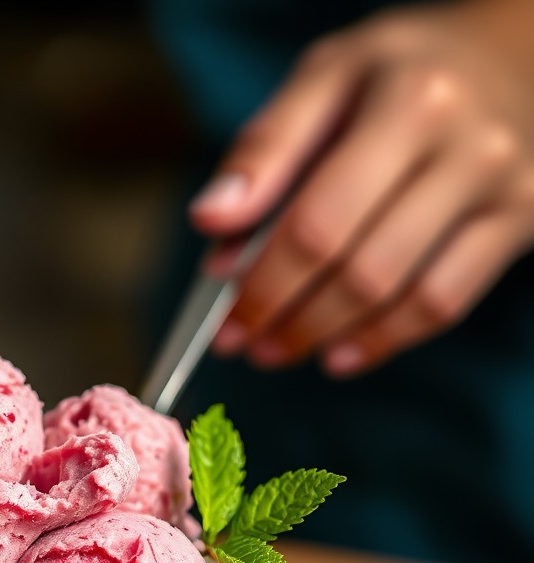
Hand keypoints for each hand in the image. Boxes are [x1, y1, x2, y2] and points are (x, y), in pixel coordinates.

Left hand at [189, 0, 533, 375]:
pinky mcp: (520, 223)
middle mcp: (465, 143)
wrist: (513, 56)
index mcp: (406, 99)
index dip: (261, 278)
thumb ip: (264, 148)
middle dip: (283, 314)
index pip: (317, 218)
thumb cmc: (395, 77)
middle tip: (237, 340)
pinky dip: (382, 340)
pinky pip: (444, 304)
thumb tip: (210, 219)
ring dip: (321, 335)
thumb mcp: (326, 78)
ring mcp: (501, 187)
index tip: (217, 309)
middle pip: (356, 265)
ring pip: (397, 293)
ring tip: (273, 350)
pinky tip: (336, 355)